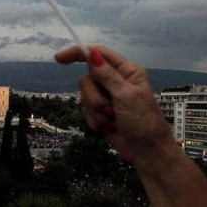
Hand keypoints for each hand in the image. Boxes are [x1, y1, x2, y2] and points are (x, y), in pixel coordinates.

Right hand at [55, 45, 175, 166]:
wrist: (147, 152)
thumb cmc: (144, 122)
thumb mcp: (126, 96)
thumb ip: (107, 75)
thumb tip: (92, 54)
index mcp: (126, 71)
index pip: (98, 54)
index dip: (78, 53)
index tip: (59, 59)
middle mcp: (115, 81)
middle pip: (87, 78)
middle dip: (94, 97)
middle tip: (110, 108)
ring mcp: (107, 97)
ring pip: (84, 97)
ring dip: (96, 112)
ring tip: (113, 120)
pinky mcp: (101, 112)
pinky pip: (86, 111)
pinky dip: (95, 121)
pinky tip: (109, 127)